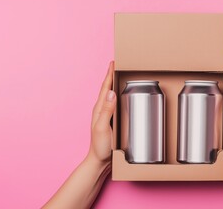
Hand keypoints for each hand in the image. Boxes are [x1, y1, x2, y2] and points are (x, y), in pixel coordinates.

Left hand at [44, 62, 116, 208]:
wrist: (99, 160)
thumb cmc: (100, 146)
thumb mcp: (103, 128)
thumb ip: (107, 111)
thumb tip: (111, 92)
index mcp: (99, 109)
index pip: (105, 87)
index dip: (109, 74)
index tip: (113, 62)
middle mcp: (102, 109)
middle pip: (108, 88)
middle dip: (112, 75)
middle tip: (118, 64)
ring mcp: (106, 115)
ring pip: (111, 95)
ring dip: (115, 84)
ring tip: (121, 75)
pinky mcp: (111, 120)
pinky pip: (115, 103)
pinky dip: (119, 95)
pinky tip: (123, 96)